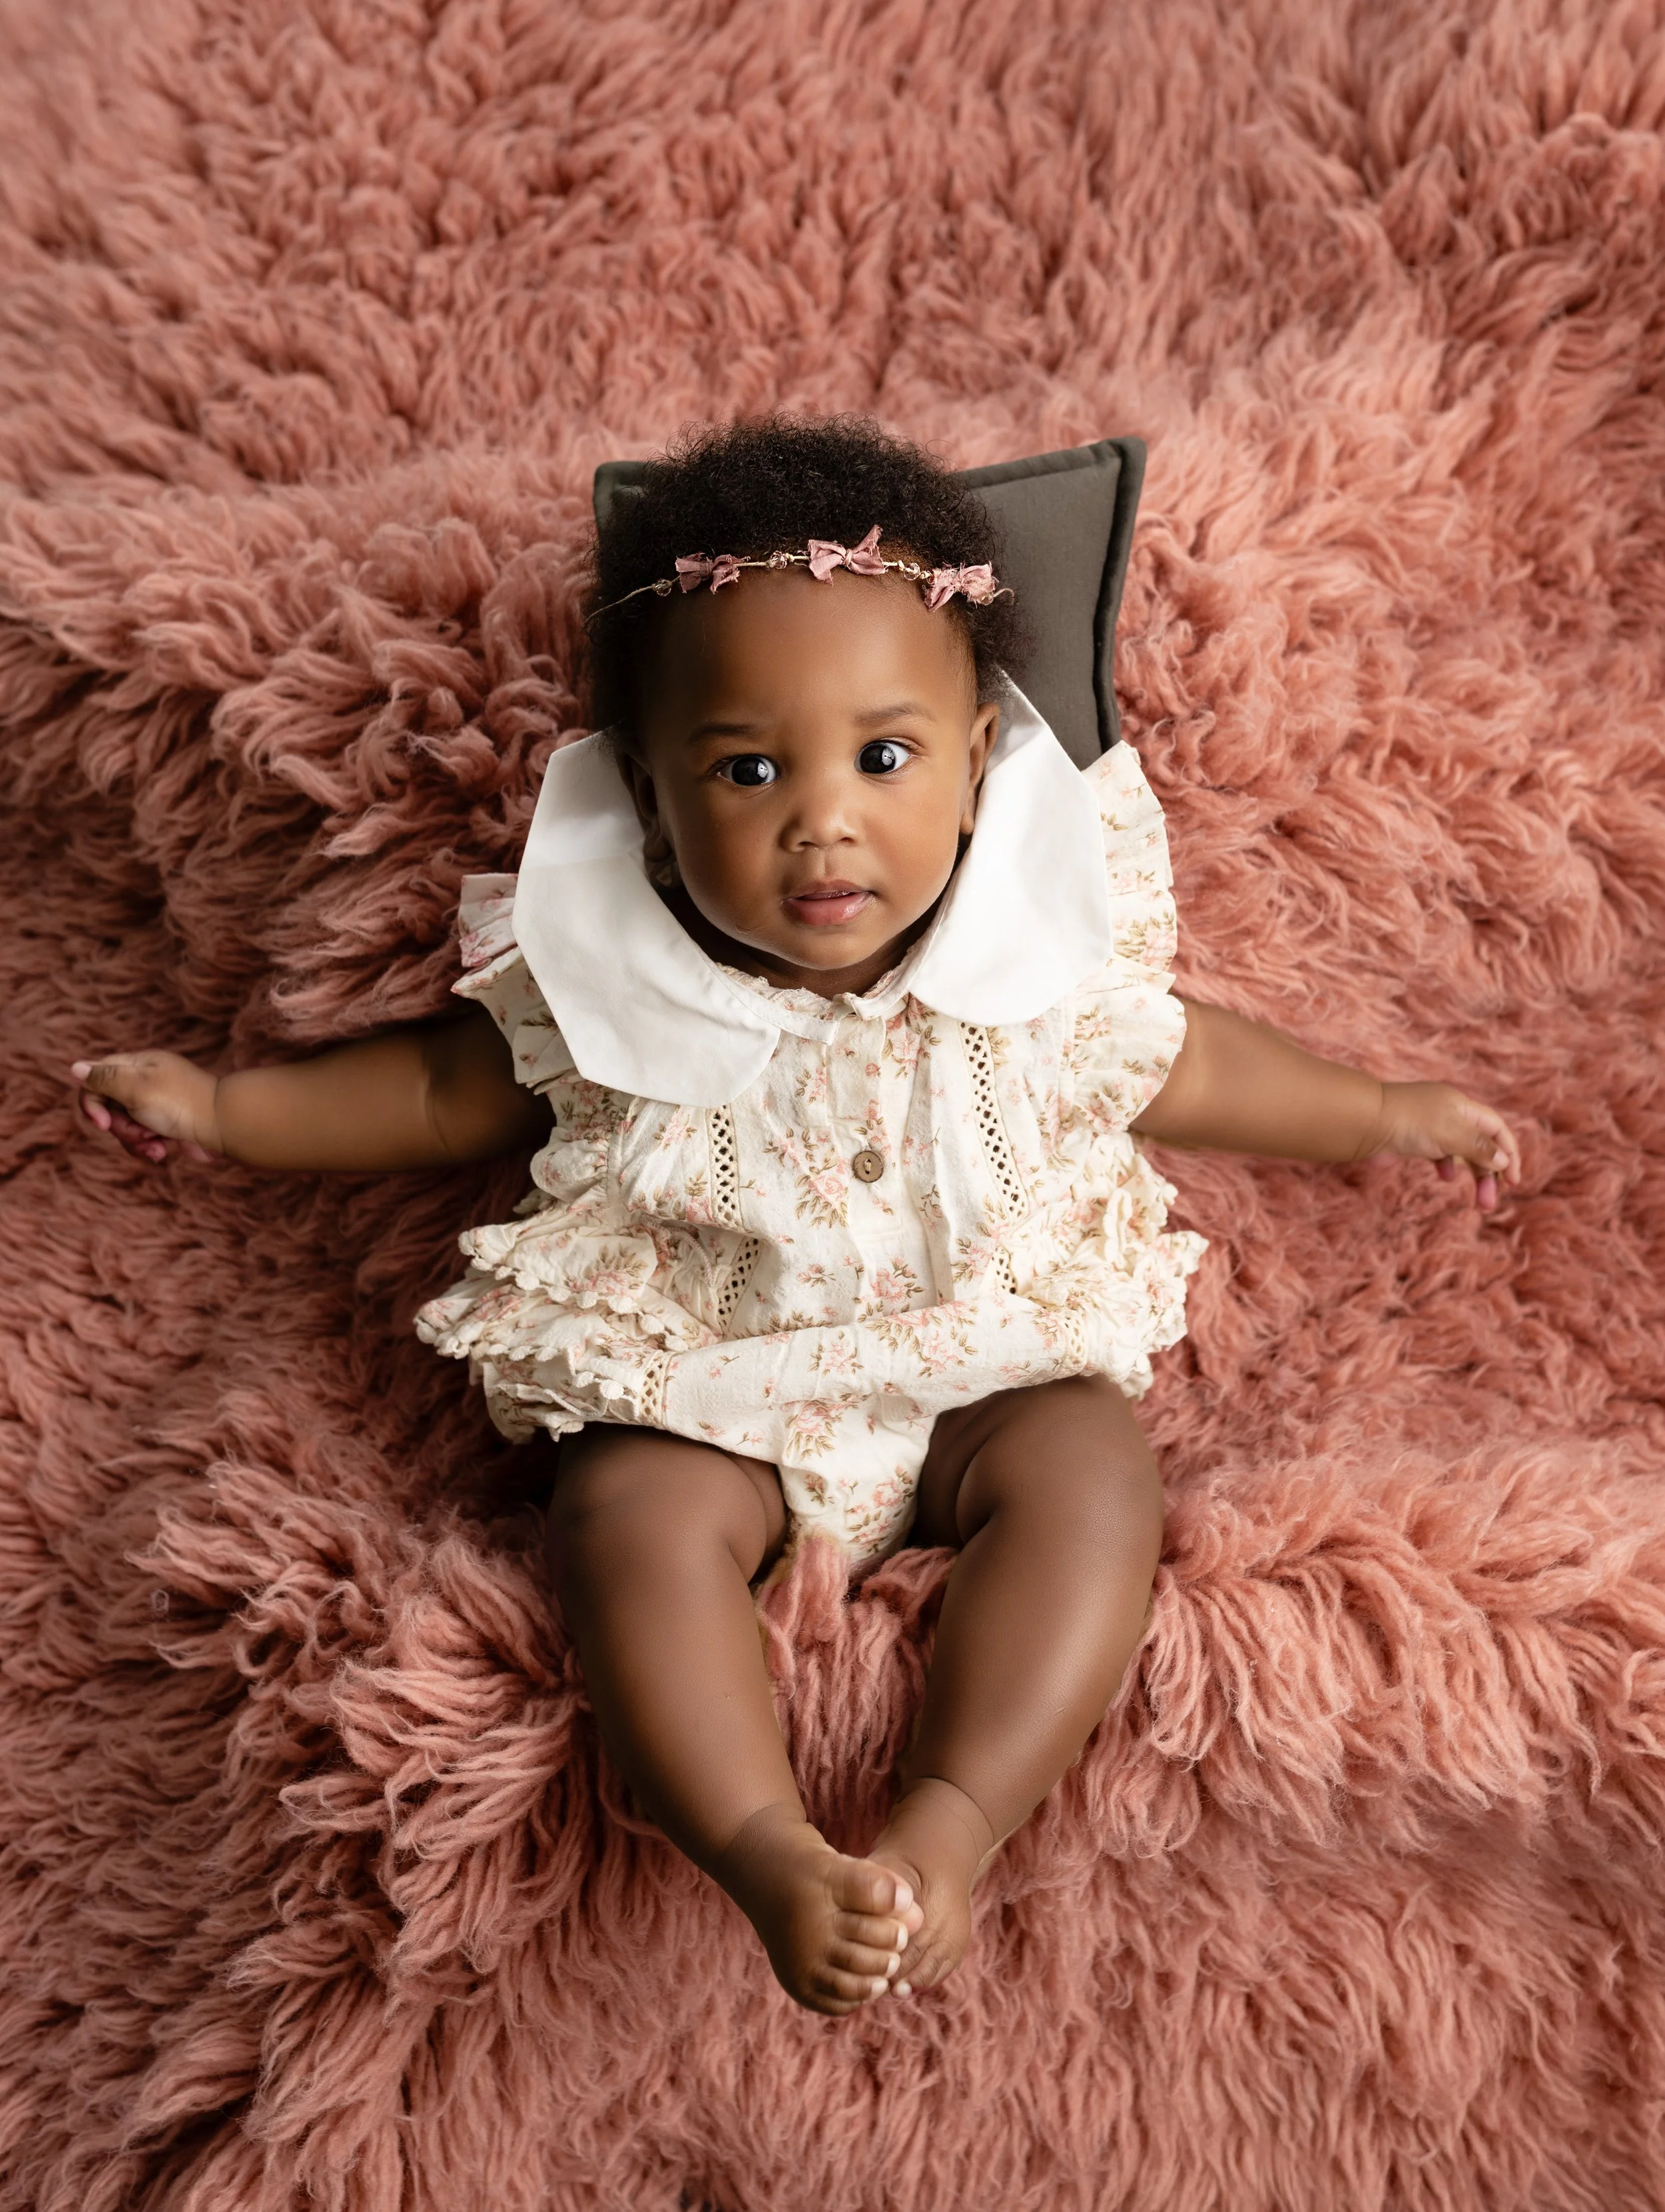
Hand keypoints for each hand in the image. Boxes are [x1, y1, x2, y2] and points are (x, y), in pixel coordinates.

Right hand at [71, 1052, 220, 1167]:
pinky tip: (164, 1151)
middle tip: (140, 1132)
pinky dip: (150, 1148)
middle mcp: (145, 1083)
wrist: (223, 1127)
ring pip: (125, 1128)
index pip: (96, 1078)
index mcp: (137, 1065)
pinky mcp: (166, 1127)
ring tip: (156, 1145)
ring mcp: (156, 1106)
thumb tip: (75, 1067)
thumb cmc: (180, 1103)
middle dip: (119, 1127)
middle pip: (109, 1107)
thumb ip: (104, 1079)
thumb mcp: (136, 1087)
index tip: (102, 1122)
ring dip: (135, 1141)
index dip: (92, 1102)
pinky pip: (144, 1140)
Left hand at [1370, 1080, 1520, 1211]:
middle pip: (1480, 1145)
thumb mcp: (1451, 1134)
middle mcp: (1449, 1114)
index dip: (1509, 1152)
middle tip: (1490, 1203)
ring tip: (1477, 1202)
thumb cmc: (1408, 1123)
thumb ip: (1478, 1147)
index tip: (1513, 1181)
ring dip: (1473, 1176)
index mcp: (1462, 1106)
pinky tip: (1445, 1177)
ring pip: (1461, 1153)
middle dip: (1490, 1173)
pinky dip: (1447, 1167)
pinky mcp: (1413, 1140)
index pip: (1496, 1128)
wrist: (1363, 1122)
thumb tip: (1504, 1160)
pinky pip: (1440, 1154)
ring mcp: (1430, 1127)